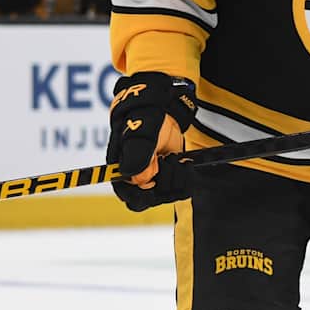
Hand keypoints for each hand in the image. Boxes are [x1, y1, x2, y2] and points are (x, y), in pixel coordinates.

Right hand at [106, 71, 196, 210]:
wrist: (162, 110)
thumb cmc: (144, 119)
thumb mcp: (140, 132)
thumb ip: (137, 153)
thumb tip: (133, 175)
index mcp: (123, 172)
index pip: (131, 198)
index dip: (144, 196)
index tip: (154, 183)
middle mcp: (138, 179)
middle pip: (153, 199)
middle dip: (164, 180)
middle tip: (164, 158)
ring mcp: (156, 179)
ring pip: (168, 194)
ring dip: (175, 176)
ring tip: (171, 155)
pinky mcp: (170, 176)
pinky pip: (182, 188)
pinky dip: (186, 176)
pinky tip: (183, 161)